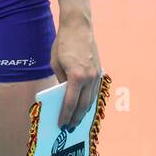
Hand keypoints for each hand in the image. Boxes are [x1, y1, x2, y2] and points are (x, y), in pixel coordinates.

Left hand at [51, 15, 100, 129]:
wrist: (79, 27)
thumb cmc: (63, 44)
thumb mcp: (55, 63)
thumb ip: (60, 80)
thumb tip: (63, 94)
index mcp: (76, 77)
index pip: (70, 102)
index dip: (66, 115)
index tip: (62, 124)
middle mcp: (90, 78)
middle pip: (84, 105)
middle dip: (76, 118)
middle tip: (70, 128)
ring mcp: (97, 75)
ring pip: (91, 99)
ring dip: (84, 111)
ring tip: (77, 121)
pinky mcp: (99, 71)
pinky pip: (94, 90)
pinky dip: (89, 100)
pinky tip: (84, 106)